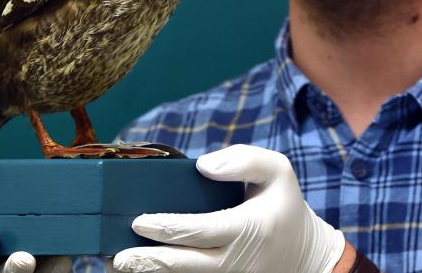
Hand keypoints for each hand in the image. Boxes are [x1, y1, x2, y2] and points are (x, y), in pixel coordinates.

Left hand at [112, 144, 345, 272]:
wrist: (305, 254)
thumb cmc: (285, 205)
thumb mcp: (277, 169)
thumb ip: (243, 160)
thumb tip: (203, 166)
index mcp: (247, 229)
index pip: (200, 230)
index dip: (167, 227)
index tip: (139, 221)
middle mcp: (235, 261)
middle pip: (185, 265)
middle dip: (148, 261)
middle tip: (116, 257)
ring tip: (117, 265)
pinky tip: (142, 270)